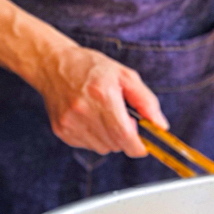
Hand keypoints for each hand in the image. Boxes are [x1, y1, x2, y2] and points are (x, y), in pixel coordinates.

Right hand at [35, 45, 167, 155]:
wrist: (53, 65)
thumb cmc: (91, 68)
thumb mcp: (125, 76)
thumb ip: (146, 102)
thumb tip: (161, 125)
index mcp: (102, 95)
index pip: (125, 136)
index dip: (139, 146)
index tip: (144, 145)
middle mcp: (84, 111)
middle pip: (117, 144)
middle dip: (125, 137)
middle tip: (121, 117)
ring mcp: (70, 123)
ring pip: (103, 148)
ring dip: (110, 138)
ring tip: (103, 115)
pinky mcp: (61, 130)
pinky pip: (88, 146)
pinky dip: (95, 137)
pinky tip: (90, 118)